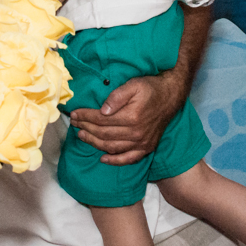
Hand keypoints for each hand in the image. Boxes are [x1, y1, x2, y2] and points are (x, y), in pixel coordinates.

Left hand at [70, 69, 188, 164]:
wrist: (171, 96)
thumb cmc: (151, 88)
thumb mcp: (134, 85)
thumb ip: (117, 96)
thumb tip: (102, 110)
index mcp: (132, 116)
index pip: (101, 120)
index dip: (85, 117)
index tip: (75, 114)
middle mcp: (136, 132)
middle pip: (104, 134)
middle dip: (86, 128)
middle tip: (74, 124)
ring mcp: (142, 142)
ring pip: (112, 147)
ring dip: (94, 143)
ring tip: (82, 136)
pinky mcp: (146, 148)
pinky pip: (129, 159)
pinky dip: (115, 161)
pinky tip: (103, 159)